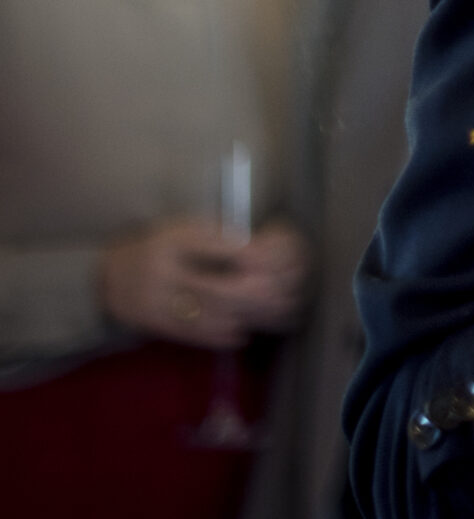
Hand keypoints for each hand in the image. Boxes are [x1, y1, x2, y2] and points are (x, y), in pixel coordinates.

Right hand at [98, 217, 307, 348]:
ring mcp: (153, 301)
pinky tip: (240, 333)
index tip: (271, 259)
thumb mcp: (181, 231)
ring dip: (238, 317)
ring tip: (262, 315)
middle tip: (274, 293)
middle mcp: (160, 271)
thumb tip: (260, 251)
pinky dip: (219, 334)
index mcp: (170, 240)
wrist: (106, 276)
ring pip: (204, 314)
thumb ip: (215, 238)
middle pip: (212, 287)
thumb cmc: (158, 248)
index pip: (213, 245)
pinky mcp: (151, 323)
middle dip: (248, 292)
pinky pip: (190, 332)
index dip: (246, 253)